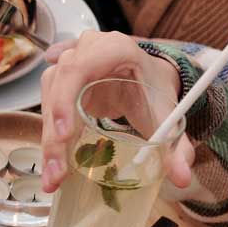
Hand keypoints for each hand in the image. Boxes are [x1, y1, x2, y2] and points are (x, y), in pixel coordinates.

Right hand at [39, 32, 192, 192]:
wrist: (146, 77)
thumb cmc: (153, 89)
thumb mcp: (166, 113)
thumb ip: (176, 144)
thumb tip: (181, 178)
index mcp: (113, 48)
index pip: (78, 69)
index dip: (65, 100)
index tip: (65, 135)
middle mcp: (84, 51)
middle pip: (58, 89)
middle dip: (54, 135)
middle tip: (58, 173)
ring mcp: (66, 64)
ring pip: (47, 100)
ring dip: (49, 141)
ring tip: (55, 177)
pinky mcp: (58, 80)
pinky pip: (46, 106)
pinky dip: (49, 137)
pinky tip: (50, 162)